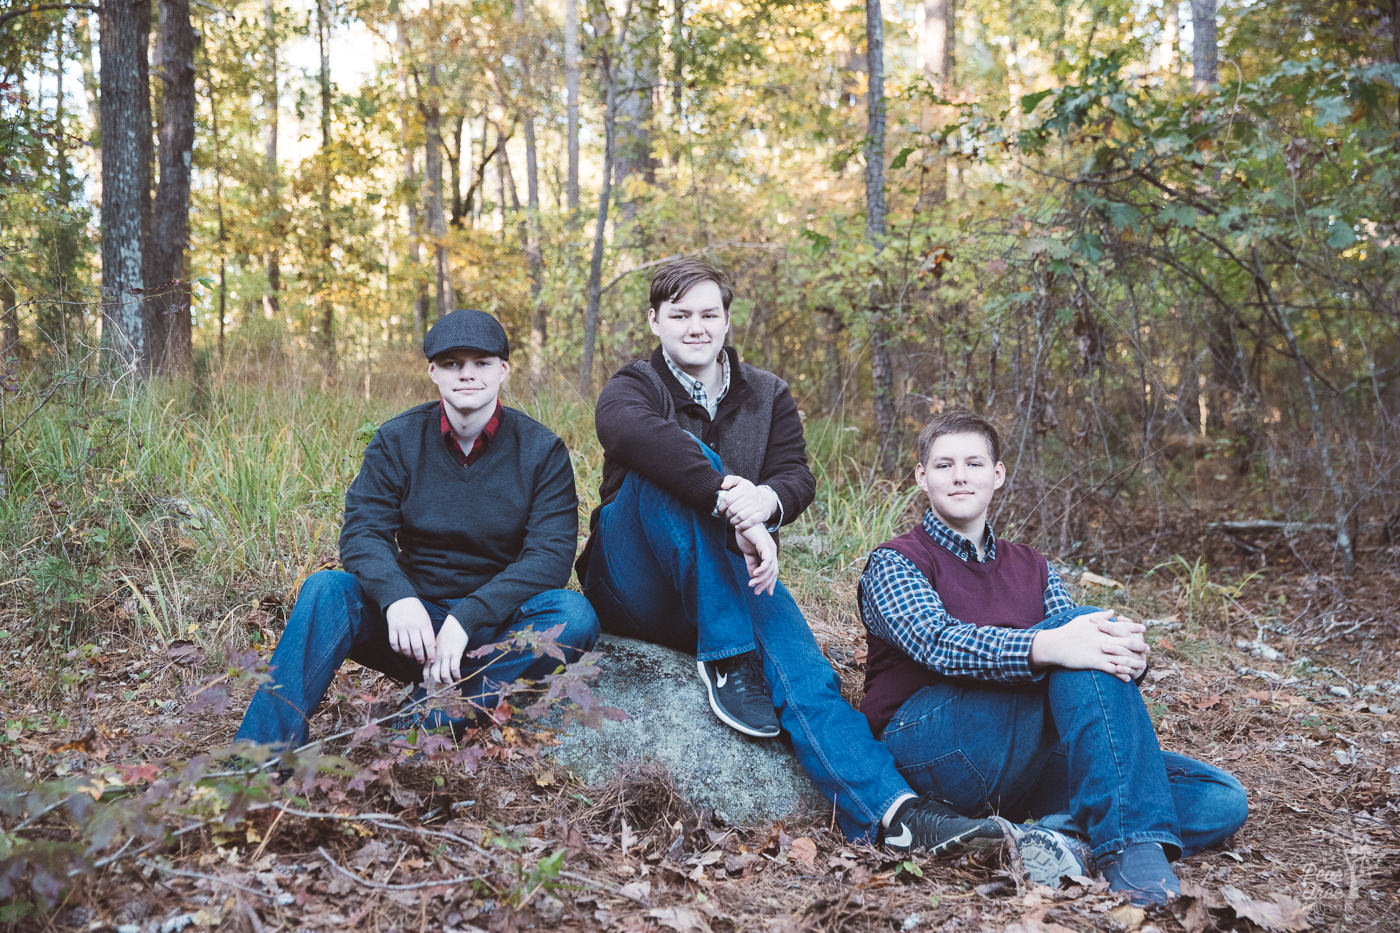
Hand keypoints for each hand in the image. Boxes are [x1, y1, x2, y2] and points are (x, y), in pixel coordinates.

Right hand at [386, 596, 436, 663]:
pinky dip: (397, 650)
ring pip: (405, 647)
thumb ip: (429, 633)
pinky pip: (394, 643)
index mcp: (423, 624)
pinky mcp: (392, 628)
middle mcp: (413, 626)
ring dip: (409, 655)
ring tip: (412, 657)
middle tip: (421, 661)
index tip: (432, 660)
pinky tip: (401, 652)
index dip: (431, 654)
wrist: (401, 599)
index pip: (428, 643)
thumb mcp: (426, 619)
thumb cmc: (417, 612)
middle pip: (417, 647)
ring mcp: (401, 627)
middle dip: (420, 657)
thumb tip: (432, 649)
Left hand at [424, 615, 469, 685]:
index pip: (426, 671)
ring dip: (448, 682)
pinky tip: (459, 678)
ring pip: (444, 674)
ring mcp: (446, 655)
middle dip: (438, 685)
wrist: (457, 623)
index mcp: (432, 654)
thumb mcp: (437, 643)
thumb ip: (435, 654)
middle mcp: (437, 656)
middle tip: (444, 689)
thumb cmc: (448, 633)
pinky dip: (456, 675)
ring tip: (452, 684)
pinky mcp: (455, 653)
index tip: (431, 688)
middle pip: (434, 676)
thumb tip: (435, 665)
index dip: (428, 682)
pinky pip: (454, 668)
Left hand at [717, 476, 779, 530]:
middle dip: (726, 515)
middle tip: (725, 516)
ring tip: (731, 521)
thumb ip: (730, 480)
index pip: (727, 499)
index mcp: (745, 487)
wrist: (766, 499)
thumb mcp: (740, 482)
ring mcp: (758, 505)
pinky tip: (738, 526)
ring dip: (732, 521)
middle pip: (733, 509)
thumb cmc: (748, 491)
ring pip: (740, 516)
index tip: (720, 511)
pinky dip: (742, 526)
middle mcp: (752, 495)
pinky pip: (750, 522)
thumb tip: (723, 486)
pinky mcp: (762, 514)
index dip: (721, 507)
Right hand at [735, 523, 778, 595]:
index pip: (772, 571)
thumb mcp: (748, 552)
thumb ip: (751, 563)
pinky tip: (754, 575)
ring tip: (751, 584)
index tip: (765, 593)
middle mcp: (772, 550)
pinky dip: (762, 569)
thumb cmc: (745, 534)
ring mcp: (770, 547)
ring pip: (770, 568)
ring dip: (761, 579)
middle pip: (773, 572)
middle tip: (756, 592)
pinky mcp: (765, 544)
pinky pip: (767, 560)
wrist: (741, 520)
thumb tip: (752, 576)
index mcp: (769, 552)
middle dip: (765, 584)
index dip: (770, 582)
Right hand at [1029, 610, 1148, 681]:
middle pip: (1127, 642)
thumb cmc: (1068, 631)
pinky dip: (1121, 674)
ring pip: (1122, 658)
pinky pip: (1111, 670)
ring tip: (1142, 666)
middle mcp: (1103, 639)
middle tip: (1148, 649)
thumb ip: (1100, 616)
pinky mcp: (1094, 662)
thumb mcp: (1083, 619)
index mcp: (1102, 628)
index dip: (1135, 627)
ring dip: (1134, 662)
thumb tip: (1112, 612)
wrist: (1055, 645)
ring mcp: (1100, 652)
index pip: (1123, 626)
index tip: (1144, 628)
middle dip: (1139, 646)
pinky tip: (1127, 678)